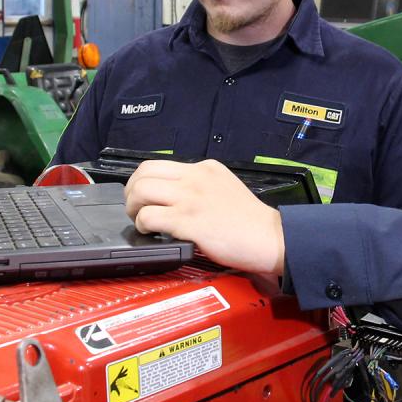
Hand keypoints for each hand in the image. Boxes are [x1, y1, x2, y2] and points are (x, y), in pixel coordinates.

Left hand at [124, 160, 285, 274]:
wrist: (270, 238)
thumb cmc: (250, 221)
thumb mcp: (225, 186)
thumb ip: (201, 186)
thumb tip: (174, 195)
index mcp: (205, 168)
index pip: (158, 164)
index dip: (142, 180)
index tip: (142, 195)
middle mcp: (195, 178)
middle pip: (144, 173)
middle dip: (131, 192)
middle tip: (134, 208)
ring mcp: (191, 199)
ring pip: (142, 192)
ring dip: (133, 208)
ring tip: (139, 221)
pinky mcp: (189, 221)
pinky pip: (149, 217)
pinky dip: (143, 226)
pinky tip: (151, 233)